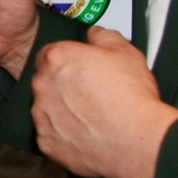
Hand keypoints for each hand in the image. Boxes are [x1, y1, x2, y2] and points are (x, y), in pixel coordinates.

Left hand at [30, 26, 177, 177]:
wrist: (135, 140)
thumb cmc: (130, 98)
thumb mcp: (125, 50)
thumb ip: (103, 36)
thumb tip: (97, 35)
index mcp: (57, 58)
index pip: (51, 53)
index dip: (69, 61)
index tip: (81, 68)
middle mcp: (43, 85)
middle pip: (47, 81)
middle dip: (64, 85)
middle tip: (91, 92)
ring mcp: (42, 115)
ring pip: (47, 108)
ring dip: (63, 110)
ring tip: (92, 115)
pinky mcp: (46, 142)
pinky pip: (51, 135)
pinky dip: (64, 135)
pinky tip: (87, 133)